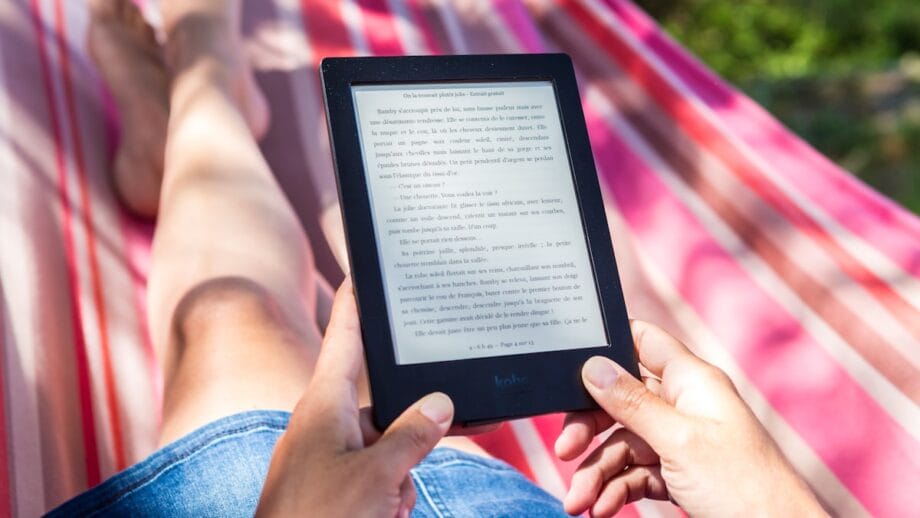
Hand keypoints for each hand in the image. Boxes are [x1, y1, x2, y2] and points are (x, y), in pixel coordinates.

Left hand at [256, 278, 453, 517]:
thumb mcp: (375, 477)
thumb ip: (412, 436)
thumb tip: (439, 403)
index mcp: (324, 406)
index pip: (346, 337)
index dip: (358, 302)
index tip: (365, 267)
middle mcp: (326, 426)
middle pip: (386, 407)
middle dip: (408, 440)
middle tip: (401, 473)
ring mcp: (331, 460)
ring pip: (391, 451)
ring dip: (399, 480)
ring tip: (380, 511)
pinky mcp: (337, 490)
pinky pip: (381, 480)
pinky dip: (390, 499)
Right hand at [555, 321, 823, 516]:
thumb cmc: (742, 487)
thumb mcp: (678, 440)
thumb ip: (632, 401)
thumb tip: (593, 365)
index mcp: (692, 380)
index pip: (643, 341)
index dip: (607, 346)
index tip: (569, 365)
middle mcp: (684, 404)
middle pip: (620, 400)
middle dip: (589, 428)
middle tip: (565, 452)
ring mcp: (681, 440)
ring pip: (623, 443)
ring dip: (596, 472)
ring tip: (578, 503)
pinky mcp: (679, 472)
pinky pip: (635, 473)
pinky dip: (615, 490)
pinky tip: (601, 509)